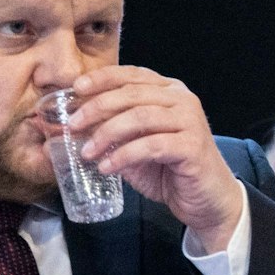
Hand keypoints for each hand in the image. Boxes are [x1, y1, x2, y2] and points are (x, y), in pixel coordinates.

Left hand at [69, 66, 242, 250]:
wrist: (206, 200)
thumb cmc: (169, 171)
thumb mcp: (133, 147)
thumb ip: (109, 133)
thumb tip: (68, 128)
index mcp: (168, 92)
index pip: (132, 75)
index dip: (102, 78)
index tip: (76, 88)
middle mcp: (182, 100)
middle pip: (132, 94)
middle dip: (97, 107)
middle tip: (74, 125)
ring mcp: (190, 121)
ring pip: (140, 117)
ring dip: (107, 134)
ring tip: (87, 153)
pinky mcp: (193, 146)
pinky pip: (151, 146)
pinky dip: (124, 156)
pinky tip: (108, 167)